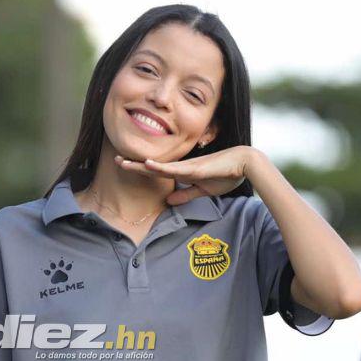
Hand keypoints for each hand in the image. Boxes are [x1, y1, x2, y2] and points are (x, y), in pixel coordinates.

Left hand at [115, 146, 259, 204]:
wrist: (245, 164)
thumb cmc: (226, 174)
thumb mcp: (202, 190)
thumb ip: (186, 194)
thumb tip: (169, 200)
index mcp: (183, 171)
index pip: (157, 170)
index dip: (141, 168)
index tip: (125, 165)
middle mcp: (182, 166)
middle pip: (153, 166)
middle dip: (134, 164)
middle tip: (115, 160)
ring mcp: (188, 166)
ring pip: (160, 166)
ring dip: (141, 165)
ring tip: (124, 162)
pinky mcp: (196, 168)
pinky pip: (175, 168)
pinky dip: (161, 167)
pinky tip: (148, 164)